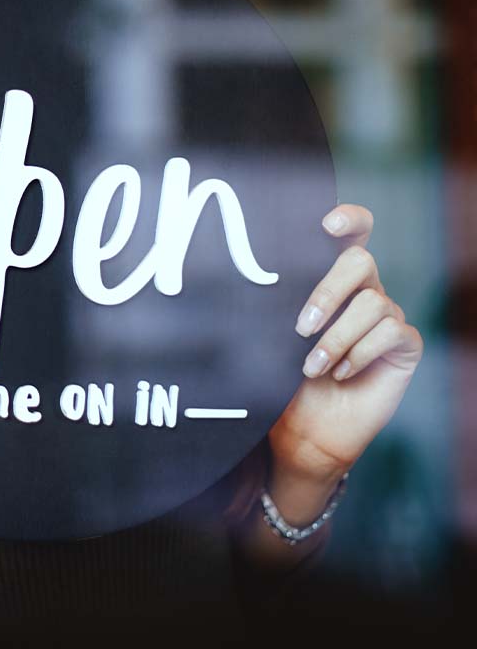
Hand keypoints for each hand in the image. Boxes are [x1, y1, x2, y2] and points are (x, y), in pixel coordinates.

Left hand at [269, 204, 423, 495]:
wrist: (304, 429)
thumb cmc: (282, 380)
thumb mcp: (268, 340)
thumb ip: (272, 308)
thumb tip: (244, 280)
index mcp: (330, 280)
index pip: (351, 234)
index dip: (349, 219)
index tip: (327, 223)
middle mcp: (363, 291)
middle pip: (360, 261)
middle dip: (327, 291)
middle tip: (300, 326)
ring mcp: (386, 317)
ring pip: (374, 303)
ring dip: (337, 338)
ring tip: (311, 368)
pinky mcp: (404, 346)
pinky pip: (392, 332)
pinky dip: (360, 353)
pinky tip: (340, 373)